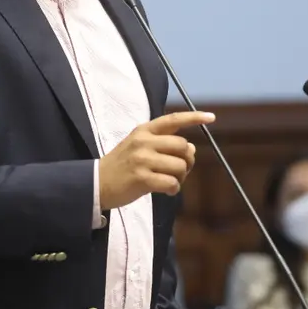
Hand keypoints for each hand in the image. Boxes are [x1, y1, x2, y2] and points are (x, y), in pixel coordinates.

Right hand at [98, 111, 214, 209]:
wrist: (96, 183)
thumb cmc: (122, 166)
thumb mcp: (139, 146)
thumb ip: (164, 144)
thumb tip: (191, 148)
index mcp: (144, 130)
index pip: (173, 119)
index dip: (194, 118)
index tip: (211, 117)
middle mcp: (143, 141)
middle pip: (183, 146)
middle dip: (187, 161)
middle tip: (180, 171)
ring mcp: (142, 159)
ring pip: (179, 166)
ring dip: (181, 177)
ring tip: (170, 182)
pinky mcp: (141, 178)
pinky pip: (171, 183)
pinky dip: (174, 189)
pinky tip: (167, 191)